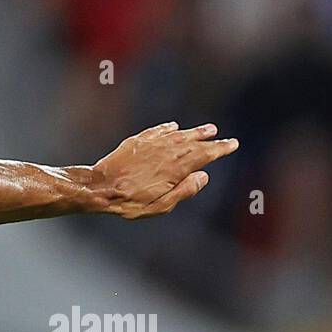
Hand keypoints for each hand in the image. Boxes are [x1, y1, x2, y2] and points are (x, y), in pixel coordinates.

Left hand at [91, 122, 238, 218]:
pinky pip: (156, 131)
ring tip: (207, 128)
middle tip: (223, 137)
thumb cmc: (130, 201)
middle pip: (193, 143)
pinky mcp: (136, 142)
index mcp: (175, 168)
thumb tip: (204, 176)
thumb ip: (184, 190)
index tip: (232, 144)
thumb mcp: (161, 205)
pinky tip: (173, 126)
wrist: (100, 187)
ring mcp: (150, 145)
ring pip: (177, 134)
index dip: (219, 149)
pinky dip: (167, 128)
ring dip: (193, 131)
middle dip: (210, 140)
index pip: (204, 155)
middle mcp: (165, 152)